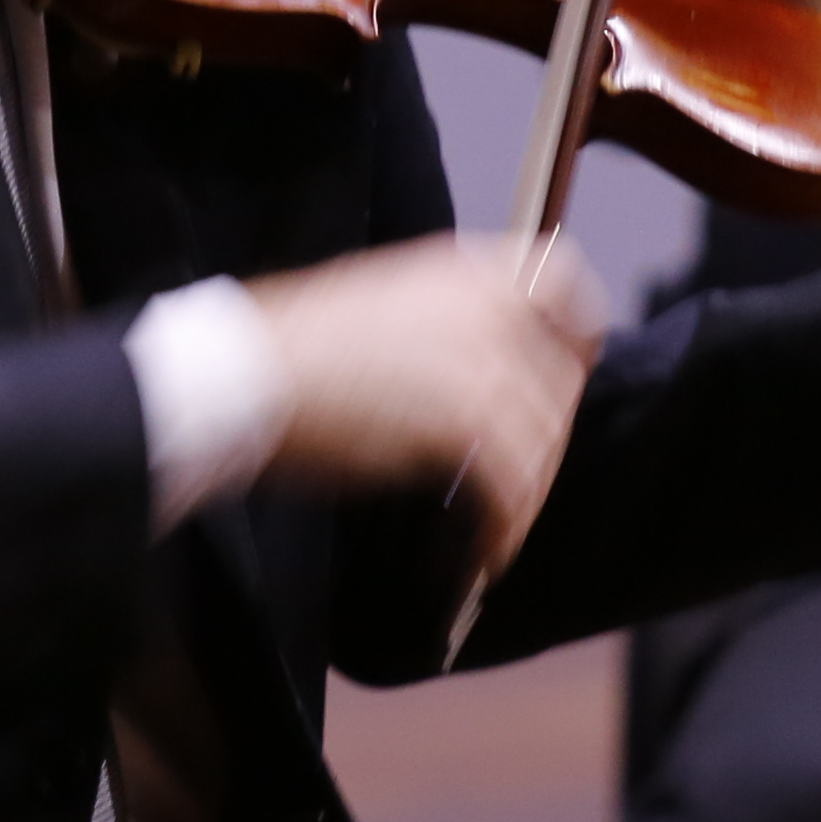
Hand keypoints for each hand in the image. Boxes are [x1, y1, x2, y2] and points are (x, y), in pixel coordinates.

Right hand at [234, 233, 609, 577]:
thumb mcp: (380, 304)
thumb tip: (469, 369)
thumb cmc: (287, 349)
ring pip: (543, 442)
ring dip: (526, 496)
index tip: (570, 370)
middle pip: (560, 382)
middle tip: (518, 483)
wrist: (244, 372)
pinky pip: (513, 489)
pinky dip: (504, 529)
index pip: (563, 287)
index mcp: (465, 270)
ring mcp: (483, 364)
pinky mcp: (468, 423)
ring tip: (496, 532)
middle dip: (547, 441)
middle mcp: (488, 308)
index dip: (576, 335)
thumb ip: (442, 325)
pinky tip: (483, 551)